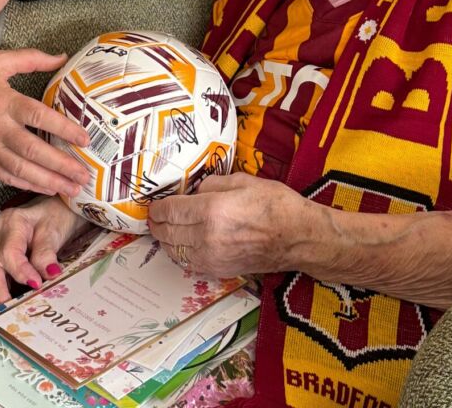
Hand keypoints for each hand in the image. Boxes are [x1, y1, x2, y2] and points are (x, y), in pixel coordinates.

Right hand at [0, 49, 90, 196]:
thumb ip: (31, 59)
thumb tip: (62, 57)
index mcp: (3, 100)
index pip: (38, 116)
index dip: (62, 129)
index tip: (84, 139)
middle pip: (32, 149)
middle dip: (61, 165)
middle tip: (84, 174)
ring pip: (21, 168)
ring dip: (48, 181)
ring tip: (71, 188)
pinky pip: (6, 175)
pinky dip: (27, 184)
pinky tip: (45, 189)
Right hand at [0, 196, 91, 306]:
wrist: (54, 210)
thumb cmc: (55, 216)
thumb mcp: (54, 230)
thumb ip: (47, 252)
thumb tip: (49, 275)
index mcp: (11, 222)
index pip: (9, 253)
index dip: (21, 272)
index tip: (36, 286)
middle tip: (11, 315)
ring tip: (10, 317)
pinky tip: (8, 309)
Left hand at [148, 173, 317, 276]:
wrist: (299, 238)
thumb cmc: (275, 205)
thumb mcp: (241, 181)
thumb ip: (211, 185)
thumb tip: (194, 192)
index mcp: (212, 211)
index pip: (171, 211)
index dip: (157, 208)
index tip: (153, 205)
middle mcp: (208, 237)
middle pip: (168, 232)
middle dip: (157, 224)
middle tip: (154, 217)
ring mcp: (213, 258)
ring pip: (175, 251)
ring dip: (165, 240)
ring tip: (163, 230)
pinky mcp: (220, 271)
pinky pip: (190, 263)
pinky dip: (180, 254)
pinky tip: (181, 244)